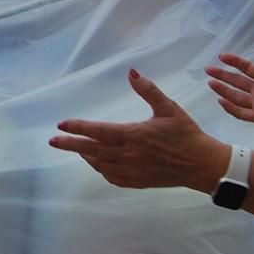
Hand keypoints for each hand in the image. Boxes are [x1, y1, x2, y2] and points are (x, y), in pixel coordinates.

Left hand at [50, 69, 225, 191]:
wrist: (202, 165)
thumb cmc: (185, 134)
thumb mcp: (169, 108)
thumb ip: (148, 90)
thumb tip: (132, 72)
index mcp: (134, 135)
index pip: (99, 131)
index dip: (79, 127)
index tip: (61, 124)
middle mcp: (129, 155)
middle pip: (92, 150)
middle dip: (70, 145)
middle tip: (52, 142)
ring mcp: (132, 170)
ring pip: (100, 164)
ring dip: (85, 156)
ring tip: (74, 147)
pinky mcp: (137, 182)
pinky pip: (111, 177)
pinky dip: (100, 169)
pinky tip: (96, 162)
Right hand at [208, 33, 253, 138]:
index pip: (246, 68)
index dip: (234, 62)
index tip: (222, 56)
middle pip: (236, 81)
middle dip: (222, 75)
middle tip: (208, 69)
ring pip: (235, 96)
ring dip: (223, 90)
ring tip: (211, 83)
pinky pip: (241, 113)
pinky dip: (231, 108)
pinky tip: (221, 101)